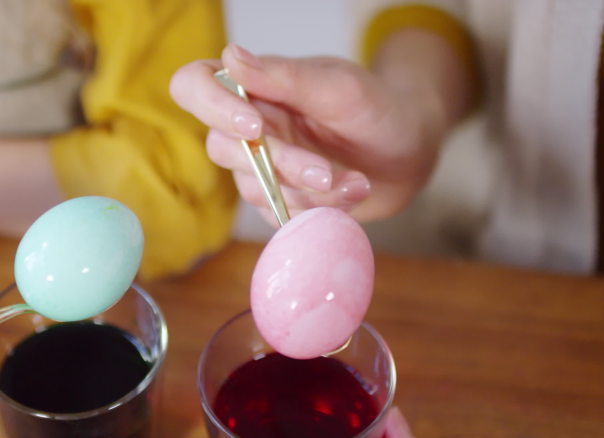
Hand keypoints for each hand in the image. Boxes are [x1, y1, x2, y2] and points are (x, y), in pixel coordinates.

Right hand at [170, 40, 467, 225]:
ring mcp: (260, 167)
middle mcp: (247, 126)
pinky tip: (352, 193)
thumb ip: (285, 76)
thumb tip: (231, 57)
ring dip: (307, 192)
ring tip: (355, 182)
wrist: (409, 154)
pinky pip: (278, 214)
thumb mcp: (339, 87)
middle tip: (325, 172)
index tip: (255, 127)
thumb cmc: (375, 109)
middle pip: (223, 148)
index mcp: (253, 86)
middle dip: (279, 164)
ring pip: (254, 188)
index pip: (194, 85)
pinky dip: (318, 210)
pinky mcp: (277, 201)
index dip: (211, 106)